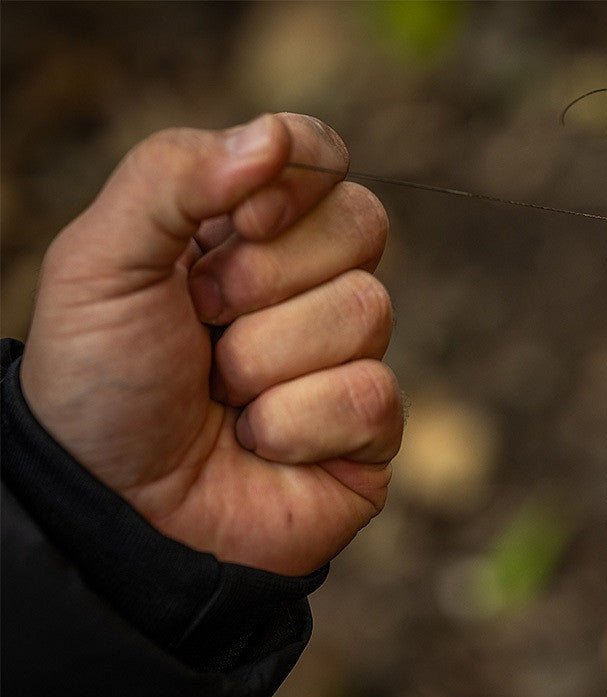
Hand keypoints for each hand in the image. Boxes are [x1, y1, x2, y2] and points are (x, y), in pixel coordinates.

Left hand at [20, 113, 402, 576]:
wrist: (109, 515)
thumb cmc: (100, 386)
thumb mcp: (100, 264)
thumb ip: (171, 176)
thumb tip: (276, 135)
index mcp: (249, 233)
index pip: (323, 160)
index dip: (292, 182)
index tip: (231, 224)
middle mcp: (309, 286)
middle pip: (362, 223)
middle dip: (265, 279)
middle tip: (204, 323)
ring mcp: (347, 356)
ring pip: (368, 310)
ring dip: (266, 361)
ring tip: (224, 398)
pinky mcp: (372, 429)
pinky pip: (371, 396)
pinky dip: (295, 425)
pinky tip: (259, 447)